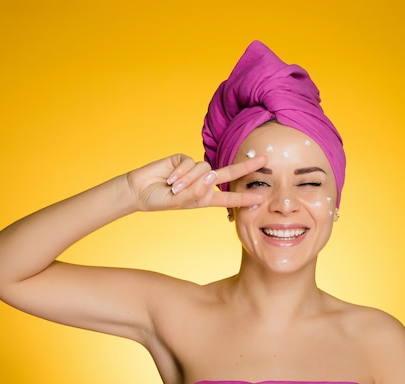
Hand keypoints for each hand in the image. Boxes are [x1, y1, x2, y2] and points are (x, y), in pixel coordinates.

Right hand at [126, 154, 266, 210]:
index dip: (244, 198)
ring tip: (173, 188)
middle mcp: (202, 183)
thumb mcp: (180, 202)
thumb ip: (196, 191)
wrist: (139, 190)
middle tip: (264, 159)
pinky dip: (181, 173)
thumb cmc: (159, 200)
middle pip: (228, 173)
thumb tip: (211, 175)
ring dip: (189, 180)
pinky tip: (169, 179)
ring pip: (203, 169)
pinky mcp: (183, 159)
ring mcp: (193, 170)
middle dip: (246, 166)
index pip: (228, 197)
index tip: (261, 198)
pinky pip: (190, 163)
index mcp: (204, 198)